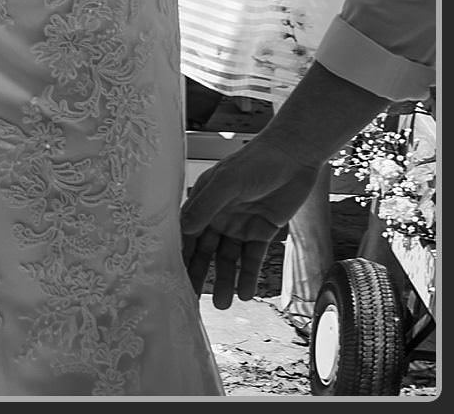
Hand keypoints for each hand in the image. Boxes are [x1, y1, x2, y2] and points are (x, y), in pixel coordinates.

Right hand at [180, 137, 322, 306]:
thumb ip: (206, 206)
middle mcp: (218, 216)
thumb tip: (183, 230)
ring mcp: (240, 225)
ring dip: (225, 280)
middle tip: (192, 300)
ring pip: (228, 259)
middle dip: (199, 274)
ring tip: (221, 304)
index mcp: (203, 202)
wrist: (293, 158)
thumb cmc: (255, 163)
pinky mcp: (263, 232)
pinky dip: (249, 276)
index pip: (186, 233)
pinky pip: (253, 258)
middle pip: (205, 251)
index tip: (170, 276)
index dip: (178, 254)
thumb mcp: (227, 183)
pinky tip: (246, 294)